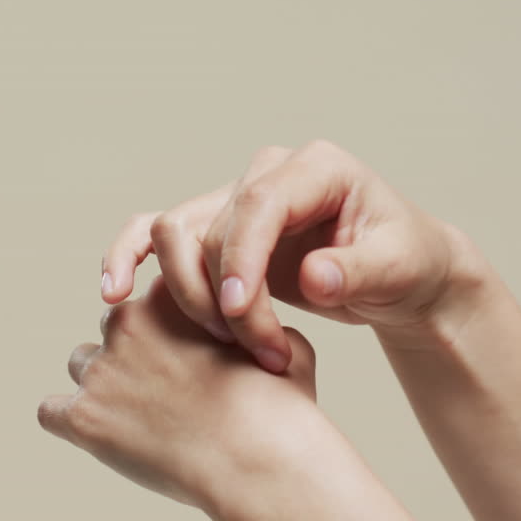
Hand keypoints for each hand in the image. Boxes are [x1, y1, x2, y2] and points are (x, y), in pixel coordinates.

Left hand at [37, 274, 317, 513]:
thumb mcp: (281, 345)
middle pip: (112, 327)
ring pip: (81, 366)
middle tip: (163, 394)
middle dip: (132, 356)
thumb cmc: (281, 407)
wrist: (260, 459)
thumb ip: (252, 328)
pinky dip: (68, 422)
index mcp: (172, 297)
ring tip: (137, 420)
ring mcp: (103, 369)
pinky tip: (97, 436)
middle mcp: (129, 322)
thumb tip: (254, 333)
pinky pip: (51, 412)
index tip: (183, 358)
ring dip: (102, 387)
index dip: (168, 330)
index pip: (149, 300)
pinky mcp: (84, 416)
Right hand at [100, 139, 479, 372]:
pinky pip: (158, 236)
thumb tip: (315, 275)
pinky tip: (114, 292)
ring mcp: (236, 201)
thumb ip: (358, 271)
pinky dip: (130, 257)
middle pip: (210, 225)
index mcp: (315, 168)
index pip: (258, 202)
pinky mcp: (217, 232)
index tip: (239, 312)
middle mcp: (267, 175)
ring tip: (221, 344)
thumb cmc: (406, 261)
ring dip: (186, 294)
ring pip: (176, 234)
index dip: (241, 256)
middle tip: (258, 352)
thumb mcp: (399, 267)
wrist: (401, 274)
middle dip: (223, 296)